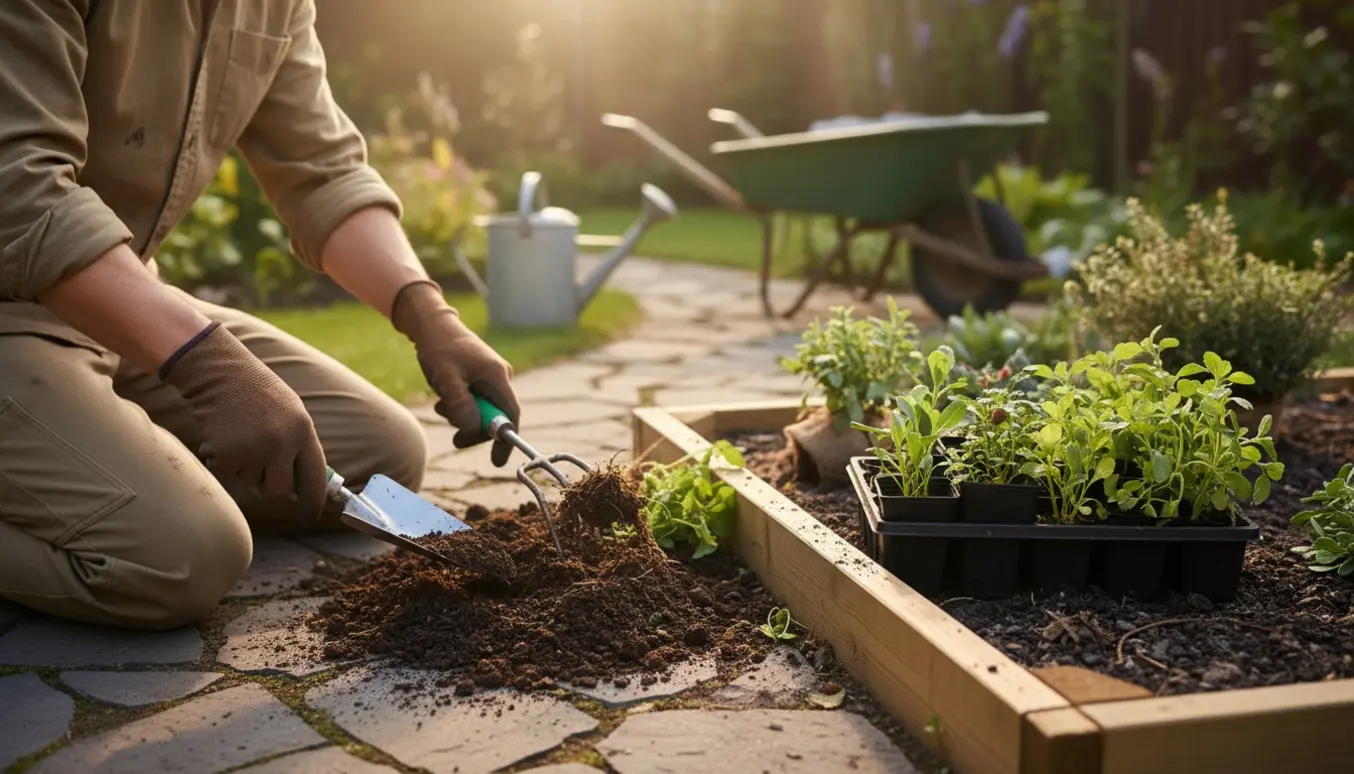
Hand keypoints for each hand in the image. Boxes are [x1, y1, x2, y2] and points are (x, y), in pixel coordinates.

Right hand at [161, 322, 327, 517]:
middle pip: (279, 491)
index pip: (315, 478)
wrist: (220, 371)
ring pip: (249, 482)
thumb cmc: (257, 392)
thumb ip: (299, 446)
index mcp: (304, 431)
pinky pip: (226, 474)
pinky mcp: (227, 454)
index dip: (313, 502)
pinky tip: (224, 436)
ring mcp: (254, 450)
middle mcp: (282, 444)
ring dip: (243, 467)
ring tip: (240, 436)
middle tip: (259, 469)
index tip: (310, 515)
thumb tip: (303, 487)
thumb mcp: (291, 413)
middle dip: (269, 487)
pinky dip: (222, 462)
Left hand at [391, 280, 520, 465]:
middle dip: (475, 429)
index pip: (510, 415)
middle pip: (497, 417)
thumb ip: (460, 403)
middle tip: (455, 438)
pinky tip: (444, 400)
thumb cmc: (439, 347)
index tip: (496, 461)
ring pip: (483, 411)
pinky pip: (476, 401)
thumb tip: (473, 428)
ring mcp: (490, 377)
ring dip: (464, 417)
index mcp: (497, 376)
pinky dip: (461, 407)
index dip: (506, 440)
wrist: (432, 325)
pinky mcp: (480, 377)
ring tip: (441, 408)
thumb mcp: (445, 377)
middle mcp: (499, 377)